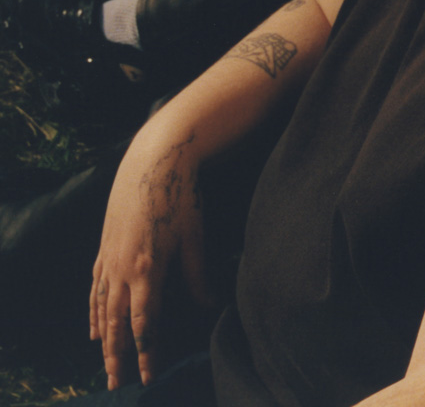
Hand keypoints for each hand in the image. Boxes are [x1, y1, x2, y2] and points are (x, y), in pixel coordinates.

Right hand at [91, 128, 211, 388]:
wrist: (152, 161)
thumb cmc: (180, 196)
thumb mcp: (195, 236)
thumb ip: (198, 274)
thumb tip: (210, 304)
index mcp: (147, 269)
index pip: (145, 322)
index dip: (146, 351)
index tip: (148, 375)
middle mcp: (122, 269)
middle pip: (117, 323)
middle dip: (118, 355)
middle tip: (117, 382)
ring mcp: (109, 259)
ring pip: (102, 309)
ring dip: (104, 339)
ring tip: (106, 362)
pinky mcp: (104, 247)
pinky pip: (95, 289)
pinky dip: (95, 312)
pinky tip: (95, 327)